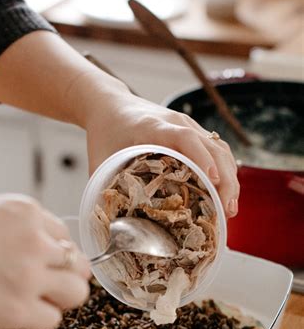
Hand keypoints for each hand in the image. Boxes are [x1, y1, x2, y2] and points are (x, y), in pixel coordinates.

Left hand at [84, 90, 239, 217]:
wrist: (109, 104)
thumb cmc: (104, 133)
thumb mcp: (99, 160)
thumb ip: (104, 188)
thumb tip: (109, 223)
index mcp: (153, 126)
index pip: (185, 139)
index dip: (201, 159)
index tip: (212, 182)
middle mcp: (177, 122)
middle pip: (212, 146)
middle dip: (224, 179)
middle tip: (226, 210)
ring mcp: (188, 125)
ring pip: (220, 148)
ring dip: (230, 177)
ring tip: (230, 209)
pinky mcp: (193, 131)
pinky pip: (217, 149)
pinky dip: (225, 171)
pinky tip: (225, 193)